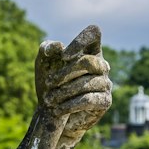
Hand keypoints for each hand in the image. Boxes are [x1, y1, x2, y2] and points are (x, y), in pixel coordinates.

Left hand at [35, 25, 111, 144]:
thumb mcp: (43, 65)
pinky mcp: (105, 101)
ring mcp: (106, 83)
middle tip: (49, 83)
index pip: (94, 33)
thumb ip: (46, 49)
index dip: (80, 41)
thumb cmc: (50, 85)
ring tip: (49, 100)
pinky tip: (58, 109)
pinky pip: (88, 100)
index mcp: (89, 51)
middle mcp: (101, 65)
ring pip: (87, 83)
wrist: (53, 114)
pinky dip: (70, 104)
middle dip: (65, 73)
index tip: (64, 56)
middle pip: (88, 61)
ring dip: (64, 91)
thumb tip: (58, 46)